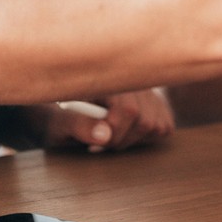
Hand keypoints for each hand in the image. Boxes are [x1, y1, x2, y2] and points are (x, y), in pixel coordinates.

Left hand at [32, 90, 174, 152]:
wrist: (59, 109)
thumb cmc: (56, 115)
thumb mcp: (58, 122)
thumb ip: (79, 124)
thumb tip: (104, 134)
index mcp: (107, 79)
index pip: (129, 109)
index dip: (115, 132)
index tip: (95, 143)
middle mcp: (132, 80)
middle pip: (145, 120)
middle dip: (121, 140)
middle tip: (98, 143)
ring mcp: (146, 90)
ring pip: (157, 125)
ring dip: (133, 140)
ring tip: (110, 137)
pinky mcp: (156, 103)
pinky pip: (164, 126)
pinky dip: (147, 137)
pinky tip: (125, 134)